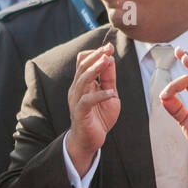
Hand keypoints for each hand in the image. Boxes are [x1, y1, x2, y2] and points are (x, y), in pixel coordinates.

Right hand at [65, 41, 119, 174]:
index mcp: (82, 83)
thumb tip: (110, 59)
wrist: (90, 140)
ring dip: (95, 69)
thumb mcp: (110, 94)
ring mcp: (77, 100)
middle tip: (108, 49)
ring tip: (107, 61)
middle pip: (82, 66)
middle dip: (96, 56)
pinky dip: (100, 95)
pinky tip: (110, 93)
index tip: (109, 47)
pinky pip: (87, 100)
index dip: (95, 53)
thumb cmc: (99, 117)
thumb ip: (109, 79)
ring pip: (82, 80)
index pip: (83, 61)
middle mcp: (77, 89)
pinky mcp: (80, 112)